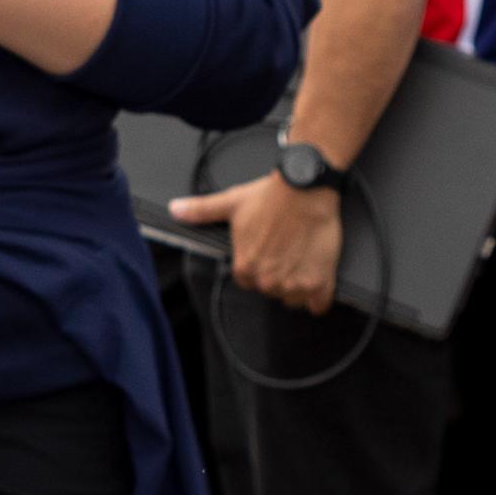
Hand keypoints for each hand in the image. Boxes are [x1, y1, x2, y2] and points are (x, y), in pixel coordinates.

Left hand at [174, 168, 343, 313]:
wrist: (304, 189)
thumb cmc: (269, 196)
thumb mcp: (230, 203)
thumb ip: (202, 211)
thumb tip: (176, 209)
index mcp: (245, 266)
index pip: (247, 282)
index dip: (257, 267)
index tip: (266, 253)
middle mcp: (267, 280)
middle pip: (271, 291)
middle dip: (278, 276)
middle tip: (285, 253)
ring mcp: (294, 283)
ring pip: (293, 299)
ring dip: (298, 286)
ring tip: (301, 261)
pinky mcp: (319, 282)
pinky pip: (318, 305)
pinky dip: (319, 296)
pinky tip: (317, 278)